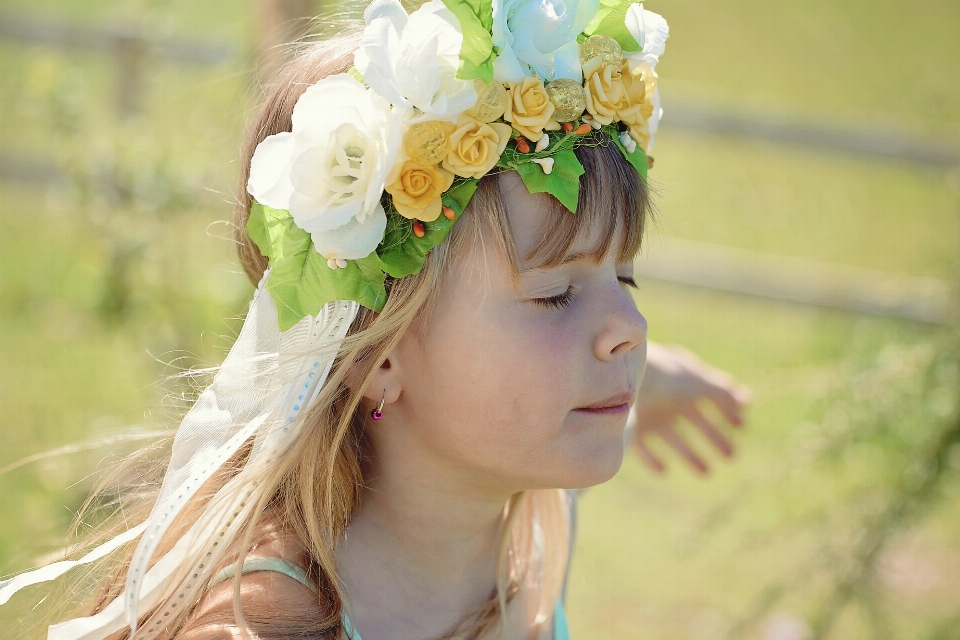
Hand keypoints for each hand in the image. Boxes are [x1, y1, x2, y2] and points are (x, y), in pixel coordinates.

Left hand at [631, 343, 751, 473]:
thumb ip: (722, 393)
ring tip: (707, 474)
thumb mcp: (697, 385)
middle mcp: (665, 399)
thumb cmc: (663, 379)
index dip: (727, 413)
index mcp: (681, 382)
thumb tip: (748, 399)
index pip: (710, 398)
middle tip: (732, 457)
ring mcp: (647, 414)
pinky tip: (664, 471)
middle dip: (714, 437)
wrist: (622, 384)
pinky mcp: (630, 429)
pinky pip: (643, 447)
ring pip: (673, 438)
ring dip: (690, 455)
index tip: (743, 428)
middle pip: (695, 421)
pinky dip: (653, 459)